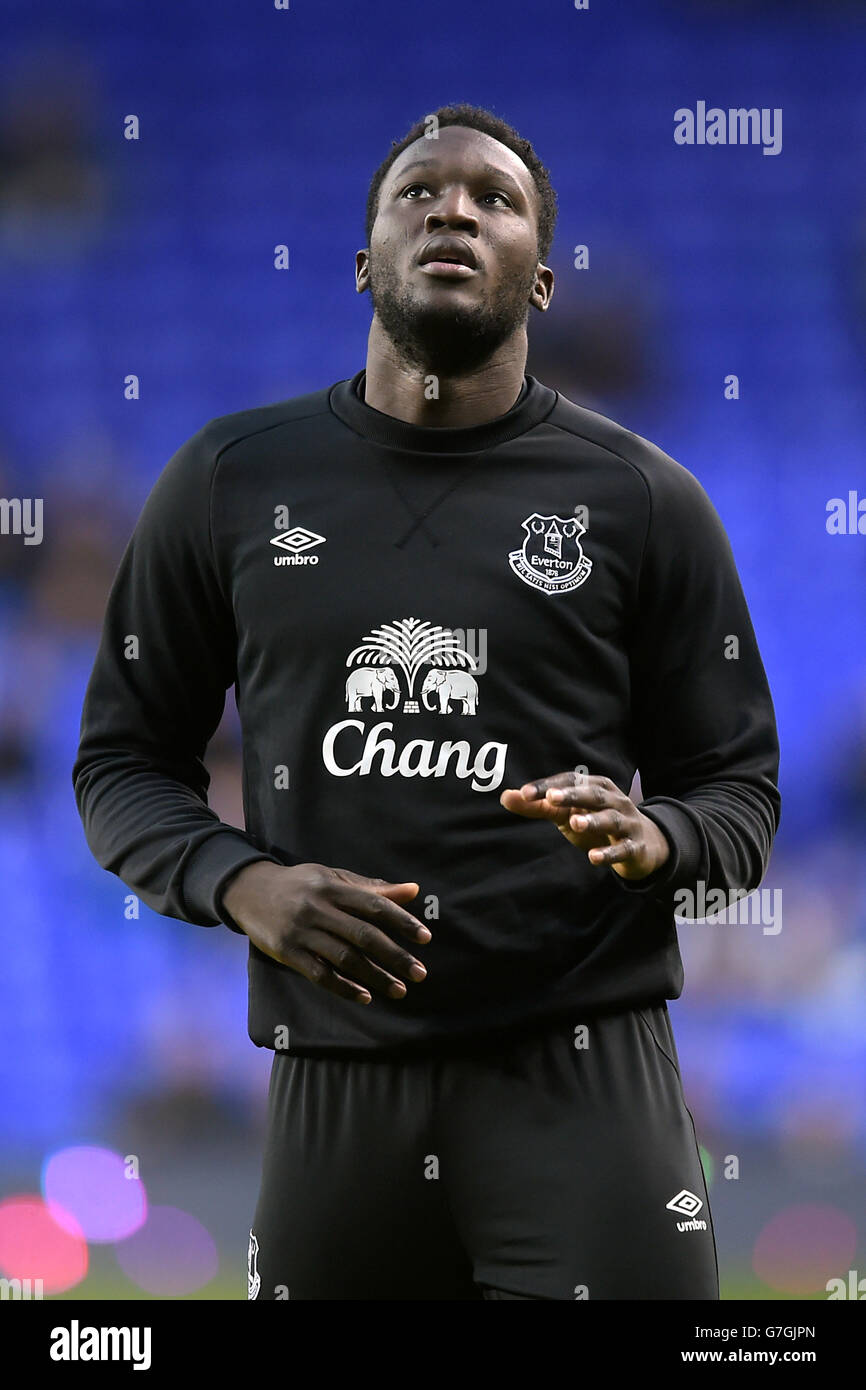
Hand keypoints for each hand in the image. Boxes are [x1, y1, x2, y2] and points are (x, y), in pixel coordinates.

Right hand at [221, 861, 429, 1003]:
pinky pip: (319, 974)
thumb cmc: (301, 884)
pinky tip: (365, 996)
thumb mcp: (334, 878)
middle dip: (394, 956)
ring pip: (344, 959)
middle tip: (420, 973)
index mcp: (333, 887)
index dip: (402, 921)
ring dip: (375, 977)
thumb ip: (372, 888)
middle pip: (363, 936)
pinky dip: (344, 988)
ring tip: (399, 990)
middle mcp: (318, 909)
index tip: (425, 938)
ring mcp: (301, 932)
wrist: (249, 890)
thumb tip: (414, 890)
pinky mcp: (286, 952)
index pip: (374, 906)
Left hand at [499, 772, 670, 880]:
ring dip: (594, 821)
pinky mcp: (634, 846)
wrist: (643, 845)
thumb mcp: (567, 813)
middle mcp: (613, 800)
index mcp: (595, 786)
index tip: (525, 793)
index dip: (548, 785)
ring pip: (610, 819)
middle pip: (593, 795)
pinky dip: (609, 853)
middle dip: (572, 795)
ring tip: (575, 823)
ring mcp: (626, 822)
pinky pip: (622, 849)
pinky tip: (593, 858)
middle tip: (551, 798)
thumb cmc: (596, 822)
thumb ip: (538, 806)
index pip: (570, 781)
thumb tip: (505, 796)